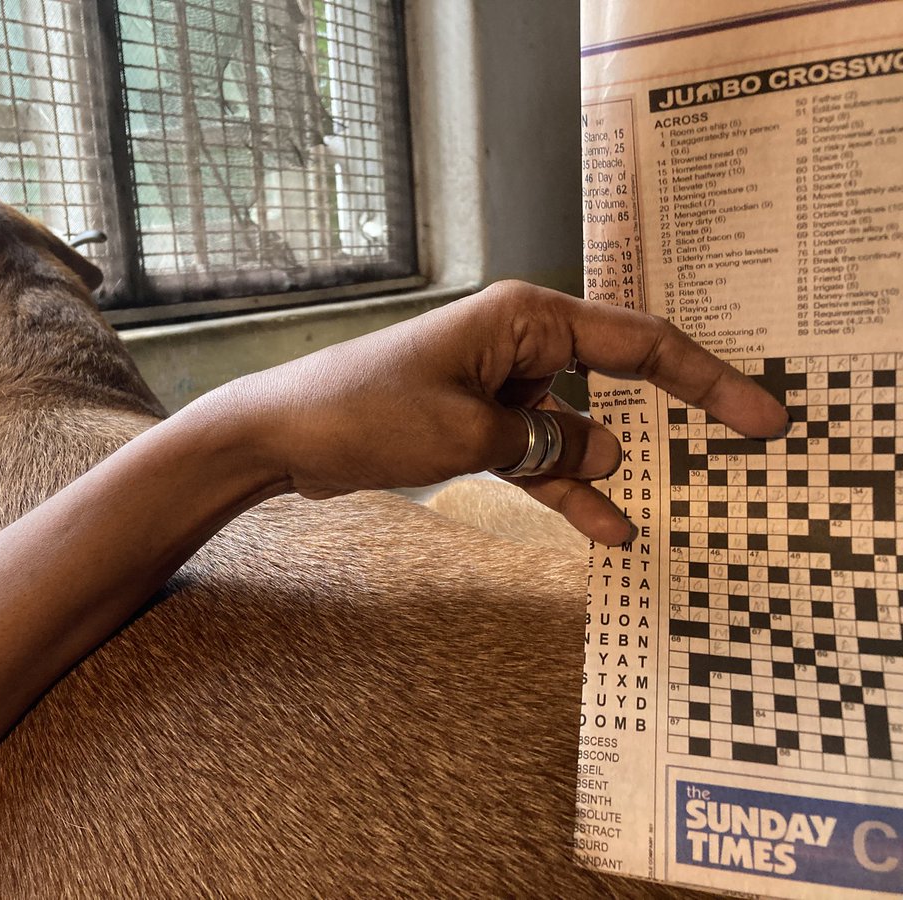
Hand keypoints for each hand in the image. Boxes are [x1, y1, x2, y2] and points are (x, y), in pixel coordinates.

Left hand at [202, 280, 788, 545]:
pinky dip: (561, 484)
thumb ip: (547, 444)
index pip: (638, 342)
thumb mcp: (471, 434)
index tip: (758, 412)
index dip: (706, 377)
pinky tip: (601, 525)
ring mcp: (497, 383)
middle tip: (730, 447)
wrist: (284, 435)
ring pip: (573, 427)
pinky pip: (536, 453)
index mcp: (525, 319)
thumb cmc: (364, 412)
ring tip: (640, 519)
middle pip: (615, 378)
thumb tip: (604, 451)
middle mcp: (518, 342)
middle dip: (667, 415)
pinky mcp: (475, 420)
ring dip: (599, 469)